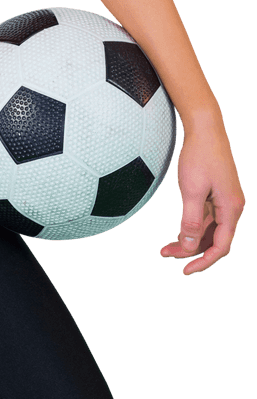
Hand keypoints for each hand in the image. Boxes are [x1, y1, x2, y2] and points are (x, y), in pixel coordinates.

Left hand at [160, 120, 244, 274]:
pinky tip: (178, 231)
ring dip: (190, 240)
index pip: (221, 247)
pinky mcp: (217, 195)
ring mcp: (225, 201)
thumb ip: (191, 221)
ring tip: (167, 247)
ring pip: (209, 230)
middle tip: (167, 255)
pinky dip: (192, 226)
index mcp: (231, 209)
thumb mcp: (191, 190)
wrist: (205, 128)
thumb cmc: (199, 156)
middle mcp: (232, 207)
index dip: (203, 262)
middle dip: (193, 252)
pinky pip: (206, 218)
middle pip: (215, 241)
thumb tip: (190, 248)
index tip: (184, 271)